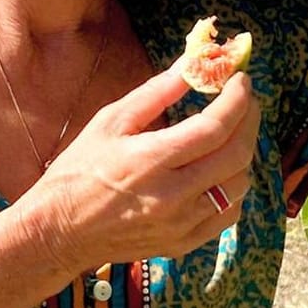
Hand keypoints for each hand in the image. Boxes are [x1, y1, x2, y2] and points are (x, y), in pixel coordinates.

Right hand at [21, 69, 259, 272]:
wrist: (58, 232)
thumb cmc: (79, 171)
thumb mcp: (111, 122)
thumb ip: (156, 92)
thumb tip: (192, 63)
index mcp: (151, 160)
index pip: (215, 127)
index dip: (237, 99)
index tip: (241, 79)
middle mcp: (173, 196)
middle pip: (237, 154)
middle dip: (249, 120)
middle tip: (245, 100)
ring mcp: (181, 224)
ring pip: (238, 185)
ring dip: (243, 152)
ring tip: (232, 132)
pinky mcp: (183, 243)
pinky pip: (228, 214)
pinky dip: (234, 188)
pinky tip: (220, 170)